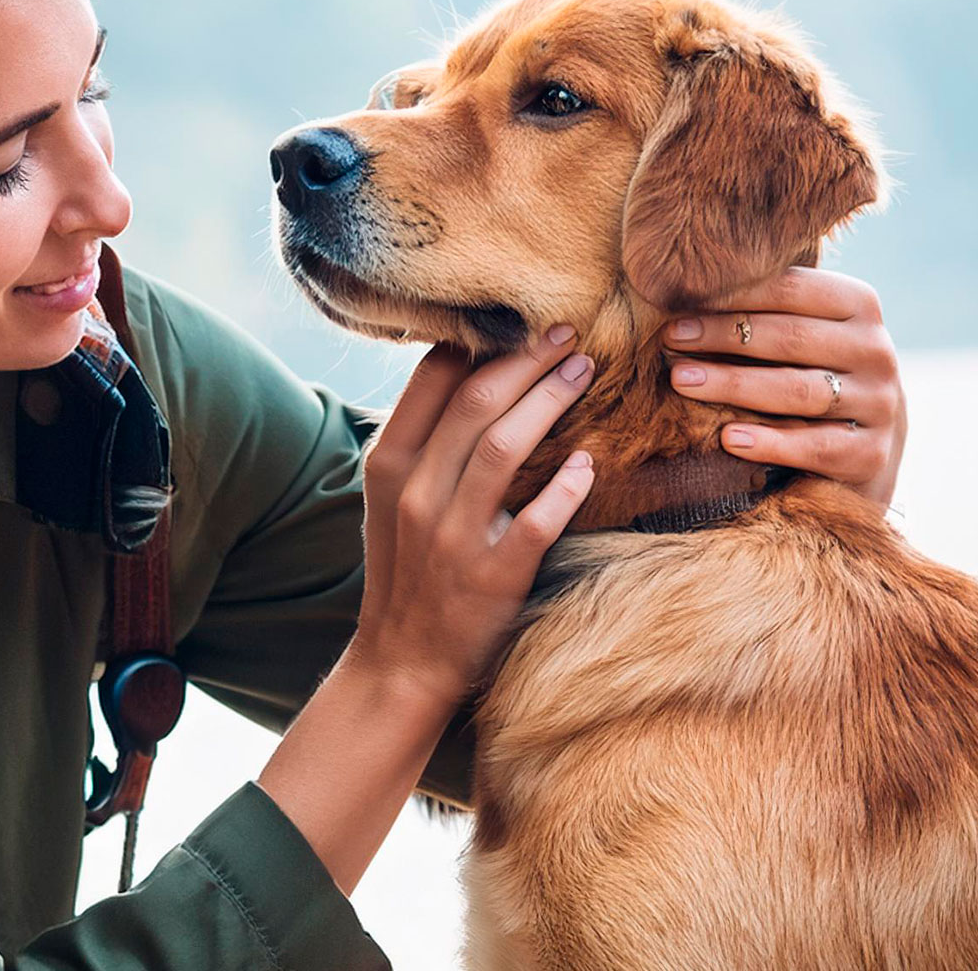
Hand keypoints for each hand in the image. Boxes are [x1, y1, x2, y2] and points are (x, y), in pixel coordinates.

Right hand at [349, 329, 596, 709]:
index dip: (480, 339)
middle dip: (528, 359)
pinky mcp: (493, 575)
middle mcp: (417, 493)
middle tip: (568, 333)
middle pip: (477, 402)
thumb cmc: (406, 567)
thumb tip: (468, 364)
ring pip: (505, 447)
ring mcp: (453, 535)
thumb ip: (422, 438)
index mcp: (389, 464)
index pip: (432, 380)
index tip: (518, 317)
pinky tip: (588, 463)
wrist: (403, 659)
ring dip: (550, 400)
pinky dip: (567, 487)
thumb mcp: (391, 496)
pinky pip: (538, 520)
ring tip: (584, 371)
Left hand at [660, 267, 906, 508]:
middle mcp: (876, 351)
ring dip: (735, 384)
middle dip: (725, 336)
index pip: (793, 289)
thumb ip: (761, 312)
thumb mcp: (798, 337)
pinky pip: (814, 446)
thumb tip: (681, 290)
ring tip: (682, 380)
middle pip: (793, 338)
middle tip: (670, 340)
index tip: (676, 305)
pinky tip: (728, 438)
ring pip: (799, 390)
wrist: (865, 447)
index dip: (734, 294)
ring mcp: (879, 404)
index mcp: (860, 306)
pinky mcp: (870, 454)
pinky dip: (770, 442)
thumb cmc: (810, 374)